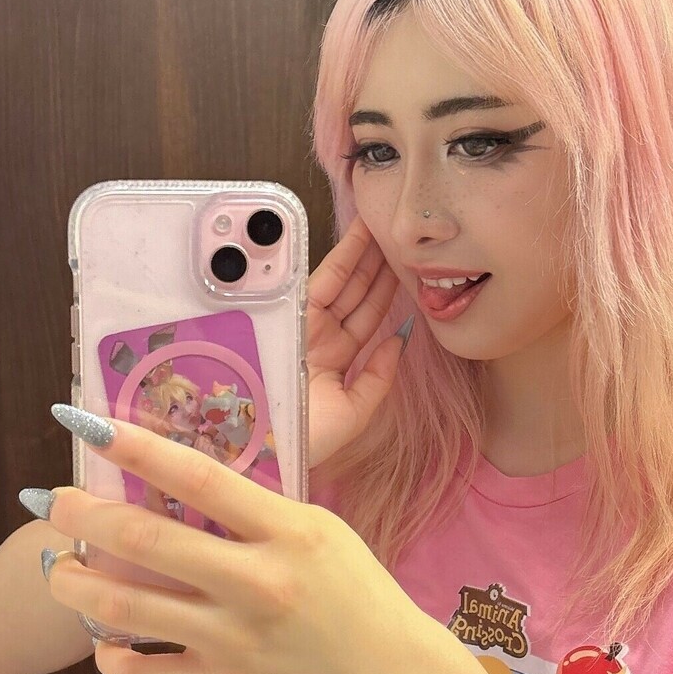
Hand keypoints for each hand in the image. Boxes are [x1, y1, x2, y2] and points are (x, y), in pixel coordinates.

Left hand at [38, 407, 452, 673]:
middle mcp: (258, 584)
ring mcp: (236, 641)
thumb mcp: (318, 531)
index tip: (88, 425)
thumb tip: (171, 479)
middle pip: (146, 541)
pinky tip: (105, 642)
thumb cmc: (358, 595)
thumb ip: (252, 511)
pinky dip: (110, 661)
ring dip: (74, 584)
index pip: (199, 475)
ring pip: (125, 610)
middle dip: (83, 516)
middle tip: (53, 502)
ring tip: (59, 568)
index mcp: (288, 531)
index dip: (136, 447)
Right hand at [305, 214, 408, 468]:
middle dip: (375, 262)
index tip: (404, 263)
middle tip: (395, 232)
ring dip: (362, 253)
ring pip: (341, 281)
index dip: (385, 289)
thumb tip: (401, 339)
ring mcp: (304, 325)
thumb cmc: (310, 440)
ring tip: (382, 225)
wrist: (267, 448)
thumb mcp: (355, 412)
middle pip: (355, 293)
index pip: (366, 316)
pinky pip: (320, 282)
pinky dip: (340, 258)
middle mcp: (320, 338)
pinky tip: (358, 237)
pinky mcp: (290, 316)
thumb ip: (379, 377)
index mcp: (335, 360)